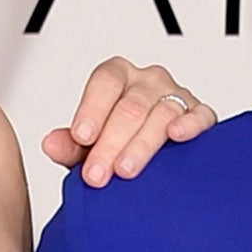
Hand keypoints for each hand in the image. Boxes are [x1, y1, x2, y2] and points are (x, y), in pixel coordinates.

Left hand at [42, 57, 216, 185]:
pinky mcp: (200, 114)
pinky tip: (176, 136)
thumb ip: (70, 145)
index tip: (81, 137)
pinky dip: (189, 125)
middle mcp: (147, 81)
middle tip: (97, 174)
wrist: (153, 158)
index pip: (105, 82)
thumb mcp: (89, 147)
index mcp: (118, 77)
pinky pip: (199, 115)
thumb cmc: (117, 144)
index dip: (92, 108)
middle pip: (130, 106)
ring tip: (126, 170)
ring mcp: (176, 95)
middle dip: (110, 143)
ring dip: (141, 145)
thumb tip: (50, 144)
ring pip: (160, 114)